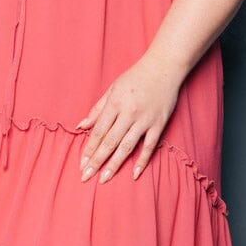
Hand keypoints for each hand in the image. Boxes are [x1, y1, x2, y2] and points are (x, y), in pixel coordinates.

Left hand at [74, 55, 183, 183]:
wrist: (164, 66)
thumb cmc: (136, 77)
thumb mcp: (112, 88)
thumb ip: (97, 109)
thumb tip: (80, 126)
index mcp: (114, 104)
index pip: (98, 131)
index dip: (88, 149)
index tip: (81, 164)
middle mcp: (128, 113)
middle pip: (109, 142)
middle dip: (96, 161)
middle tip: (86, 177)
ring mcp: (145, 120)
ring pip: (126, 147)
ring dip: (114, 164)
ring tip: (104, 179)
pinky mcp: (159, 123)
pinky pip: (149, 146)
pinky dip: (142, 160)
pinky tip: (135, 173)